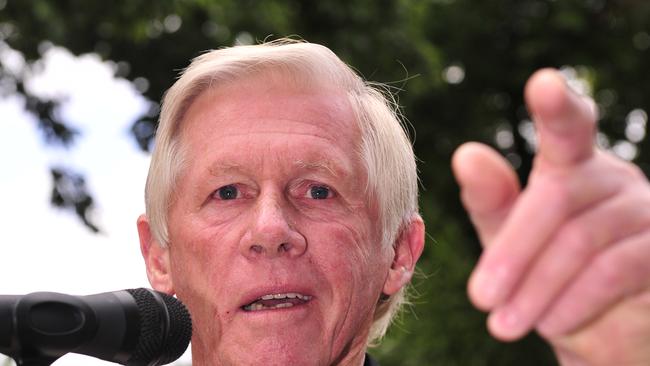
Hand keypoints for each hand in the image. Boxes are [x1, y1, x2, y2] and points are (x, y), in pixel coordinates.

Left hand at [452, 69, 649, 364]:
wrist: (594, 324)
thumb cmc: (540, 266)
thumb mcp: (506, 234)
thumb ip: (489, 198)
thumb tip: (466, 154)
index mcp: (571, 163)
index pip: (568, 126)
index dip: (558, 107)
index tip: (544, 84)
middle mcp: (612, 176)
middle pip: (557, 197)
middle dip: (512, 252)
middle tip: (478, 296)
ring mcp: (645, 210)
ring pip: (583, 240)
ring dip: (536, 287)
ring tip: (502, 322)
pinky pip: (616, 270)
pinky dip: (573, 301)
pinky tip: (548, 325)